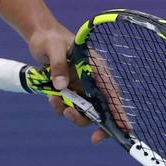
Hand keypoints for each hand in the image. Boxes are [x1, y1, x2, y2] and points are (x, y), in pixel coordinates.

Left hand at [28, 24, 108, 144]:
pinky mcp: (70, 91)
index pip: (111, 93)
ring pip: (83, 111)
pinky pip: (69, 107)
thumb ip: (58, 65)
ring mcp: (81, 87)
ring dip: (70, 113)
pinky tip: (51, 97)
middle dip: (87, 119)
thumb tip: (61, 87)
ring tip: (54, 101)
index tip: (125, 128)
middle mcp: (92, 81)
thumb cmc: (51, 38)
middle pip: (99, 108)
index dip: (119, 112)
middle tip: (76, 122)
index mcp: (96, 68)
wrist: (40, 37)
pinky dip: (60, 107)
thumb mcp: (54, 48)